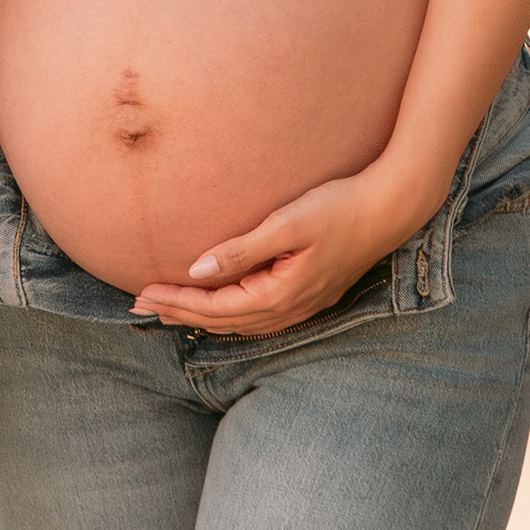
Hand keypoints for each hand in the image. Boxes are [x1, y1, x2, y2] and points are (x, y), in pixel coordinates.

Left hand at [132, 168, 422, 336]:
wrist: (389, 208)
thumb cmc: (338, 208)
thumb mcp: (286, 224)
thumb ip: (242, 249)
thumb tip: (197, 270)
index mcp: (280, 294)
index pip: (215, 306)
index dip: (176, 301)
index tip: (141, 293)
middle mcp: (290, 308)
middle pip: (224, 320)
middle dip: (181, 313)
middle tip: (140, 306)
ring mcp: (302, 305)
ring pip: (241, 321)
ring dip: (203, 315)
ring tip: (169, 309)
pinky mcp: (309, 294)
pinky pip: (258, 315)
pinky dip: (230, 313)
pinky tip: (219, 304)